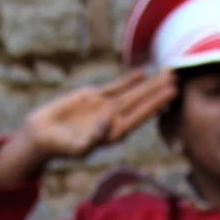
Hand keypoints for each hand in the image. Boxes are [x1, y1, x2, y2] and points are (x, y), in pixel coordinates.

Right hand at [0, 70, 175, 185]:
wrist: (41, 136)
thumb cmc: (59, 146)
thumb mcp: (77, 146)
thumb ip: (94, 137)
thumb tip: (109, 120)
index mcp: (114, 133)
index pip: (140, 115)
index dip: (156, 103)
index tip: (171, 93)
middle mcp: (114, 120)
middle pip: (141, 102)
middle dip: (159, 90)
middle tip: (178, 77)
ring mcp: (105, 108)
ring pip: (131, 93)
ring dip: (149, 83)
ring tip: (167, 73)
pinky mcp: (93, 98)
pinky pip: (114, 87)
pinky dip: (128, 80)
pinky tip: (142, 73)